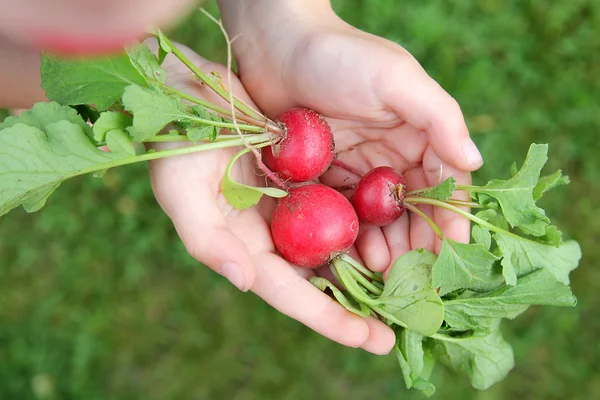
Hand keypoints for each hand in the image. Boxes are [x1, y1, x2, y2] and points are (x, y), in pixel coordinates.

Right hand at [146, 41, 395, 354]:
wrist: (191, 96)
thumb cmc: (178, 144)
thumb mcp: (180, 190)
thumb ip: (206, 240)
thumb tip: (244, 281)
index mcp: (243, 247)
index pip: (290, 292)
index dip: (328, 318)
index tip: (369, 339)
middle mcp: (271, 236)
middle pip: (320, 281)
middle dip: (357, 308)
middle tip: (398, 330)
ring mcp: (291, 209)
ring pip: (337, 249)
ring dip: (371, 269)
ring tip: (411, 289)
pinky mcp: (307, 182)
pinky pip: (343, 208)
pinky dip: (368, 224)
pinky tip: (398, 232)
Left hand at [220, 2, 483, 275]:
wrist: (274, 44)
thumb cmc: (339, 54)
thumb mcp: (395, 78)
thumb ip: (439, 117)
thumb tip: (476, 163)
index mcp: (416, 135)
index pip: (443, 185)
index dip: (449, 219)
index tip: (452, 254)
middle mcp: (389, 156)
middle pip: (411, 211)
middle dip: (416, 245)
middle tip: (412, 276)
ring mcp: (355, 169)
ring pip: (376, 221)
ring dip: (382, 248)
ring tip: (380, 273)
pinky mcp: (322, 178)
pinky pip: (340, 215)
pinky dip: (347, 238)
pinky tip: (347, 259)